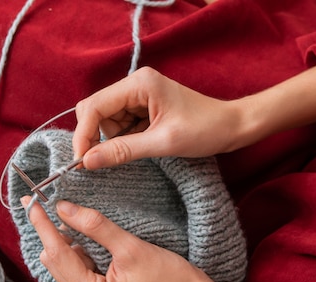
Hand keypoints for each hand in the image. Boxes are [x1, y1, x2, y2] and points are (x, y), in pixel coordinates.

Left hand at [24, 196, 241, 281]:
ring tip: (68, 216)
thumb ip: (94, 226)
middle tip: (46, 204)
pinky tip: (83, 235)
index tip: (30, 203)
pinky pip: (78, 269)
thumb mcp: (129, 246)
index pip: (57, 254)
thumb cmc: (168, 276)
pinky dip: (77, 250)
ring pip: (65, 265)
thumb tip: (64, 208)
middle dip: (50, 232)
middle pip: (55, 261)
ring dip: (64, 240)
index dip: (42, 226)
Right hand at [73, 65, 315, 169]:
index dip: (83, 135)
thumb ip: (122, 151)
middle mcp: (134, 84)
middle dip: (96, 138)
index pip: (93, 107)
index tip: (82, 162)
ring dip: (112, 141)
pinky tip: (141, 147)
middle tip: (101, 163)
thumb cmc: (205, 130)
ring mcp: (138, 96)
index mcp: (138, 84)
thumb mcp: (162, 144)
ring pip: (106, 121)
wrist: (233, 127)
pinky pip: (120, 125)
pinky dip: (123, 140)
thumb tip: (87, 162)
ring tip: (138, 151)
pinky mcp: (143, 107)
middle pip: (95, 112)